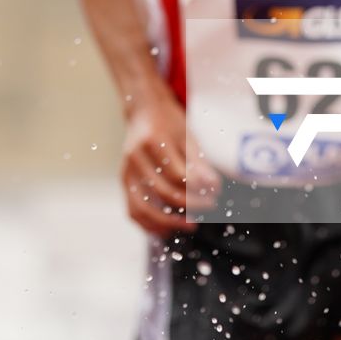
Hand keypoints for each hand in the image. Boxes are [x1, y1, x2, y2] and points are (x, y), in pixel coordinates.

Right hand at [121, 90, 220, 232]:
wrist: (142, 110)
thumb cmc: (168, 121)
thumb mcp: (187, 135)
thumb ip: (199, 162)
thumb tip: (214, 187)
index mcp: (153, 141)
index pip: (178, 174)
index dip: (199, 188)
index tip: (216, 193)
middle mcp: (135, 158)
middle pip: (162, 192)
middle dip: (189, 205)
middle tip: (210, 207)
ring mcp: (126, 171)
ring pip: (143, 207)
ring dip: (168, 222)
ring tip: (191, 225)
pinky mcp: (124, 181)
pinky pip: (132, 210)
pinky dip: (149, 224)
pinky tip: (168, 229)